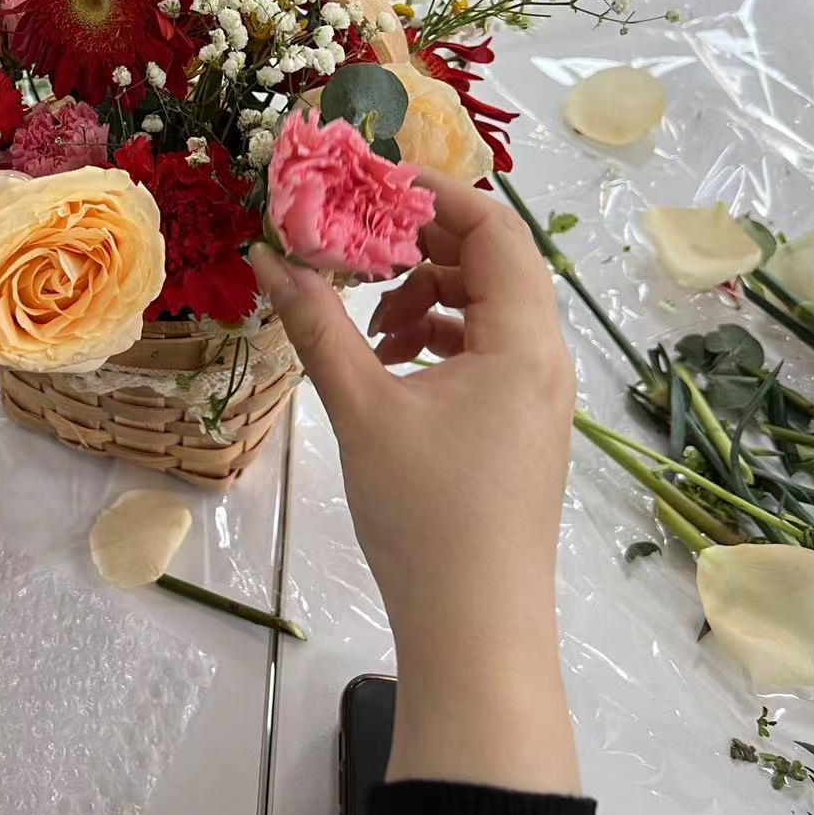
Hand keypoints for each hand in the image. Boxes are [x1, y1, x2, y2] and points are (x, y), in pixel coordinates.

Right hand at [250, 171, 579, 794]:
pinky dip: (437, 339)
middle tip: (352, 246)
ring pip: (487, 309)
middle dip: (420, 245)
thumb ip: (318, 325)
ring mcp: (537, 396)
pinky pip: (485, 352)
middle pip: (493, 263)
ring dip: (426, 295)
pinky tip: (389, 366)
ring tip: (368, 324)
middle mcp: (544, 357)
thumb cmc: (427, 516)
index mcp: (523, 340)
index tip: (368, 185)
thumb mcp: (363, 410)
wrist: (477, 629)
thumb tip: (269, 257)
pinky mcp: (521, 427)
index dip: (434, 194)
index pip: (494, 228)